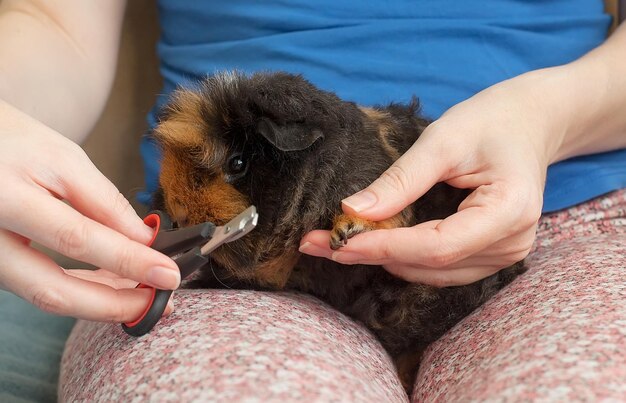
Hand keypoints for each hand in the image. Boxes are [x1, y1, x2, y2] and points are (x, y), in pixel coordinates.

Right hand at [0, 101, 178, 319]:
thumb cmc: (12, 142)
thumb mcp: (62, 158)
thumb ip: (103, 201)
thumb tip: (144, 240)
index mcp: (3, 199)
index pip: (76, 239)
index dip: (128, 261)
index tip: (167, 274)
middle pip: (53, 291)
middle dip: (114, 303)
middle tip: (160, 302)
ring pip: (47, 296)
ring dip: (102, 301)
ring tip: (146, 296)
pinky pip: (41, 288)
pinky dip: (82, 291)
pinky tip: (115, 286)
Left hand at [300, 69, 565, 286]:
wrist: (530, 123)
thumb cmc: (492, 121)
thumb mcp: (443, 140)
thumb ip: (401, 180)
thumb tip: (353, 212)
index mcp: (508, 212)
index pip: (437, 245)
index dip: (383, 246)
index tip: (336, 242)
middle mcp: (511, 244)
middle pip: (430, 264)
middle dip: (370, 254)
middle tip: (316, 244)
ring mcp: (503, 255)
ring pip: (431, 272)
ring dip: (381, 258)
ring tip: (333, 242)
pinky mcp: (489, 254)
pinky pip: (439, 268)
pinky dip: (402, 256)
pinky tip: (371, 242)